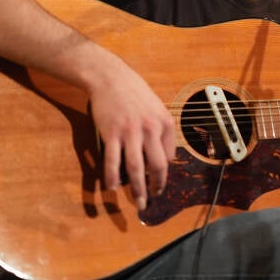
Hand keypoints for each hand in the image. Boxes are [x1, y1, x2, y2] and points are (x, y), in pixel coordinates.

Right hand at [88, 63, 175, 210]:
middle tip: (152, 199)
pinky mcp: (111, 133)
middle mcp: (150, 128)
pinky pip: (112, 160)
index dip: (164, 173)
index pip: (169, 156)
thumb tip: (168, 157)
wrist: (111, 77)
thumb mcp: (157, 108)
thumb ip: (163, 131)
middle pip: (156, 166)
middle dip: (156, 186)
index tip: (158, 183)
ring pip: (135, 167)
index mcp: (164, 123)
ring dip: (137, 188)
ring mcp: (130, 131)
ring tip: (138, 202)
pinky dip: (112, 176)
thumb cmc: (135, 93)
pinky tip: (112, 187)